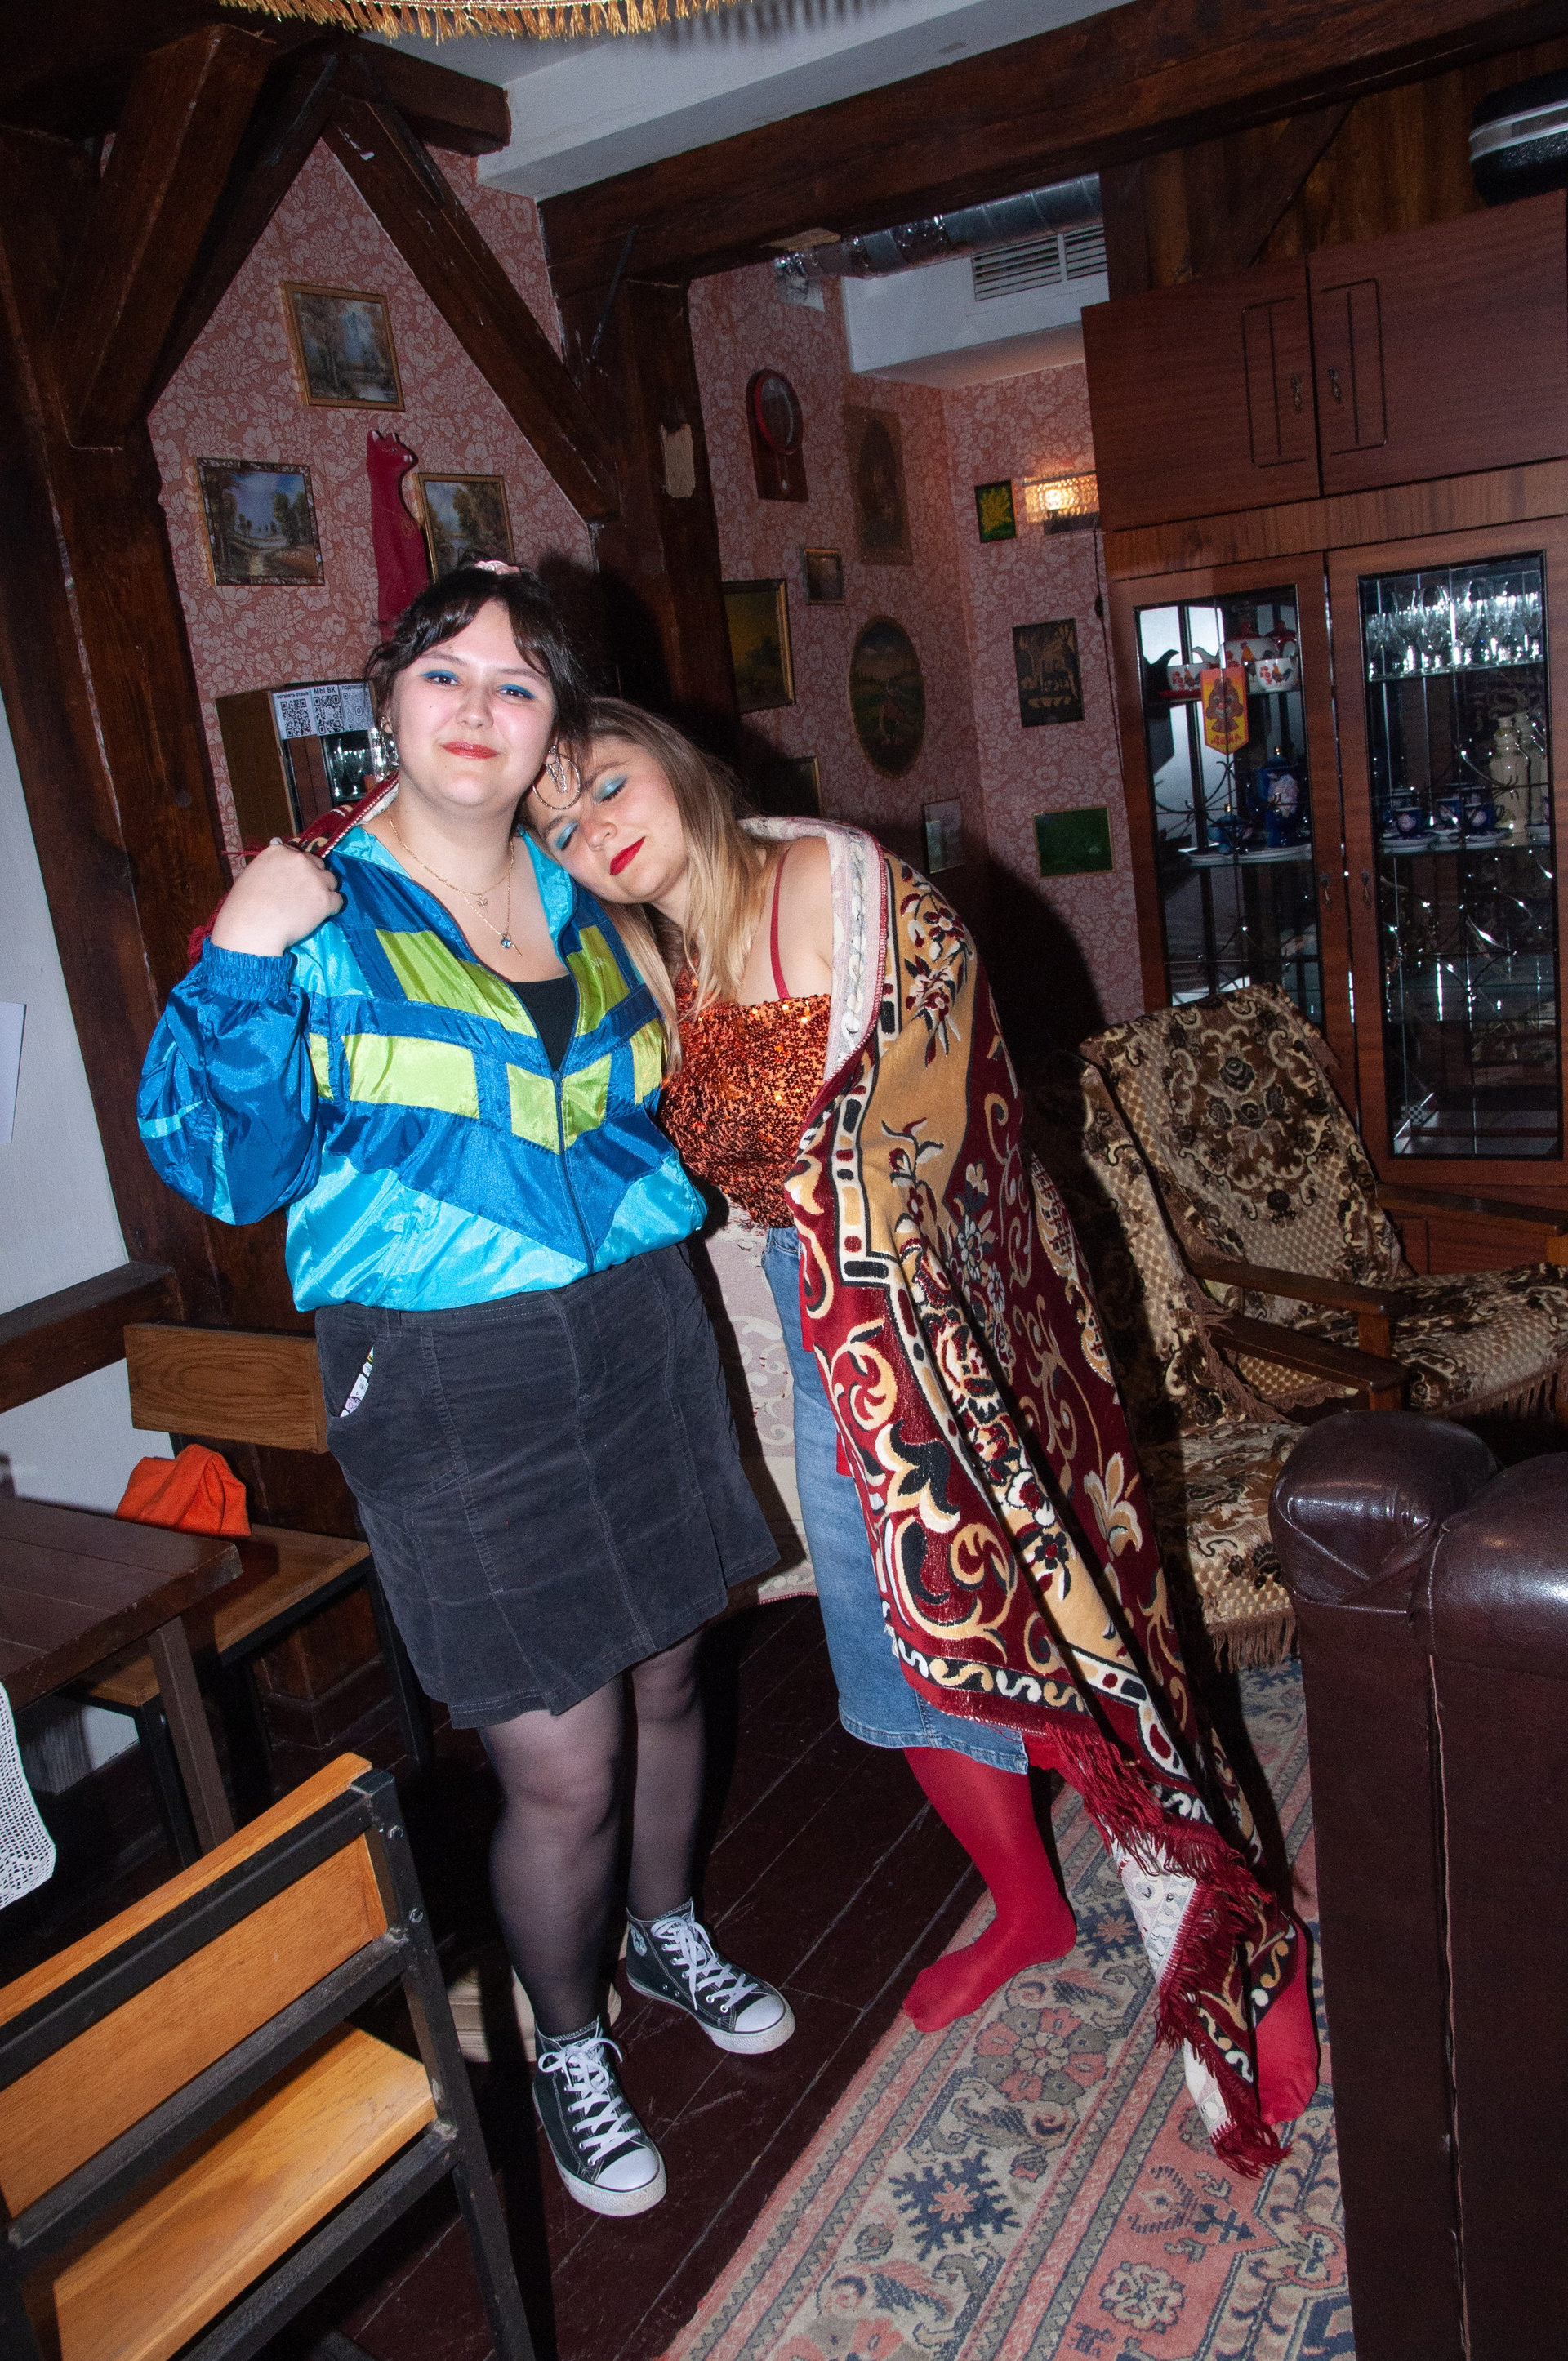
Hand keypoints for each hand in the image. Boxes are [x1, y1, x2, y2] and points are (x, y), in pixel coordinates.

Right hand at [210, 843, 343, 956]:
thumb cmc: (244, 906)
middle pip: (318, 865)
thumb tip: (278, 853)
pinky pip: (339, 901)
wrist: (252, 928)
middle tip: (302, 896)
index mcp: (280, 851)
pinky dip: (332, 909)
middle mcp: (300, 860)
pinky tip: (319, 916)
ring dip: (324, 891)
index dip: (298, 869)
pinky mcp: (326, 899)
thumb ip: (272, 866)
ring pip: (331, 881)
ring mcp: (315, 879)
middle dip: (313, 878)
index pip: (298, 854)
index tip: (293, 881)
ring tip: (311, 907)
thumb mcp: (253, 874)